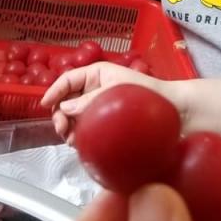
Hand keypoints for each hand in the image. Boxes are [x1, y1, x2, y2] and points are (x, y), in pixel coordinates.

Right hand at [41, 61, 184, 142]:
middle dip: (60, 115)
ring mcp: (102, 110)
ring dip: (69, 129)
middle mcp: (97, 91)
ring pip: (75, 119)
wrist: (175, 112)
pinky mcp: (108, 127)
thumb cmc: (149, 94)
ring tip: (73, 140)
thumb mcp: (115, 91)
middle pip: (67, 101)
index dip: (54, 90)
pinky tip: (82, 145)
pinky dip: (81, 138)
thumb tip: (64, 109)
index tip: (44, 105)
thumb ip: (87, 101)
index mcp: (97, 75)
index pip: (68, 79)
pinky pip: (88, 131)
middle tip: (62, 129)